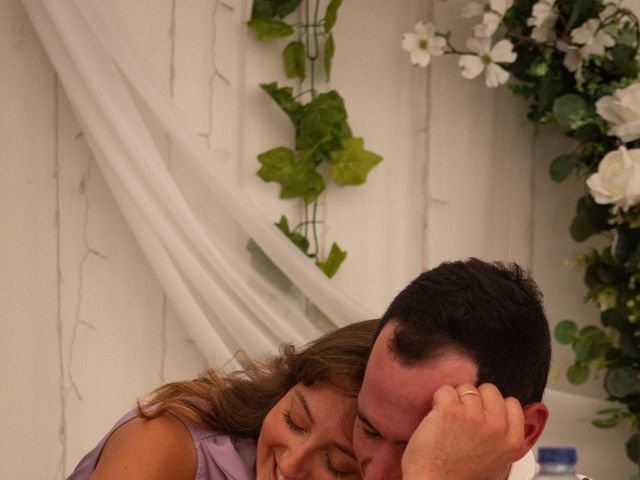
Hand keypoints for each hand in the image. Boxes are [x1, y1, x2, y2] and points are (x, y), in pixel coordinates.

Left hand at [401, 383, 525, 479]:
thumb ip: (502, 436)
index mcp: (512, 440)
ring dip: (455, 400)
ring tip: (449, 421)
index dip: (494, 405)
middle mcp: (496, 426)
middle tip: (463, 418)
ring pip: (466, 388)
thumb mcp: (496, 459)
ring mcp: (474, 416)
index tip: (483, 413)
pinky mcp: (450, 411)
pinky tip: (437, 418)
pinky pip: (445, 390)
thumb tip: (501, 414)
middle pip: (489, 390)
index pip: (512, 403)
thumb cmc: (459, 475)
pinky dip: (438, 400)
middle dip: (475, 399)